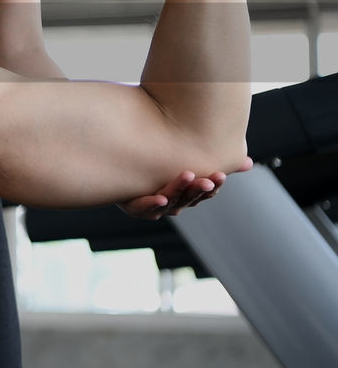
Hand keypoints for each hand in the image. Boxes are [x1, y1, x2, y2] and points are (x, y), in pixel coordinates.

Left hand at [117, 157, 251, 219]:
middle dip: (201, 188)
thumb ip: (211, 160)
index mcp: (187, 195)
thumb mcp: (184, 161)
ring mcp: (154, 207)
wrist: (119, 173)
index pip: (204, 192)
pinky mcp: (135, 206)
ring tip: (188, 176)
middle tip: (211, 177)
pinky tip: (160, 198)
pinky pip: (144, 207)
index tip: (221, 175)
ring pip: (170, 201)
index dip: (213, 186)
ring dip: (180, 190)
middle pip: (190, 198)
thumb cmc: (156, 169)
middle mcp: (173, 203)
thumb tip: (249, 162)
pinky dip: (152, 204)